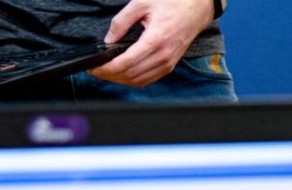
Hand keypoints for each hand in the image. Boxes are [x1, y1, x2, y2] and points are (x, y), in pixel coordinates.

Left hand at [89, 0, 216, 86]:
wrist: (196, 8)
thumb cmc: (173, 3)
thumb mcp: (141, 3)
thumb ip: (121, 21)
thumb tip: (108, 39)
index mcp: (155, 39)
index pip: (126, 62)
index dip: (107, 68)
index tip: (94, 67)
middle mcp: (163, 55)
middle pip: (130, 75)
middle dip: (109, 75)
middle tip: (96, 70)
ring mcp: (168, 62)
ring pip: (139, 81)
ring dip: (120, 80)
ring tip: (106, 73)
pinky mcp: (170, 65)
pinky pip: (149, 79)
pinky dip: (133, 80)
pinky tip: (123, 74)